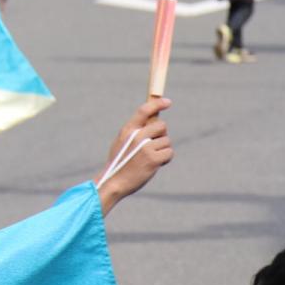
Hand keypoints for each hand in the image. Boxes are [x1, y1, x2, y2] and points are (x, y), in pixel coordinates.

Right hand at [97, 97, 173, 214]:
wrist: (115, 182)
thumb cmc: (120, 162)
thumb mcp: (122, 141)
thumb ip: (135, 131)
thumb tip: (154, 121)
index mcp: (128, 130)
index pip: (144, 111)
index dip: (157, 104)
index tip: (167, 102)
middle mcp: (137, 136)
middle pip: (162, 126)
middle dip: (162, 135)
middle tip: (155, 145)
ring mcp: (145, 147)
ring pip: (167, 140)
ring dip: (163, 149)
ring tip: (151, 158)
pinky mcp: (153, 159)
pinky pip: (169, 152)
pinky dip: (166, 158)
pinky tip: (157, 164)